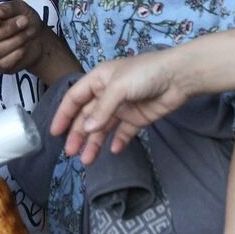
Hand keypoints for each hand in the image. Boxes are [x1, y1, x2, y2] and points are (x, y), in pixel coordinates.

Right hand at [0, 1, 77, 81]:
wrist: (39, 38)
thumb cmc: (26, 20)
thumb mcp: (20, 8)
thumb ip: (8, 8)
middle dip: (6, 30)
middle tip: (23, 22)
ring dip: (14, 41)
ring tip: (27, 34)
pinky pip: (2, 63)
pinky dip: (15, 55)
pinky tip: (23, 48)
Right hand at [49, 51, 191, 164]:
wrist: (179, 77)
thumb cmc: (145, 73)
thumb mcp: (119, 87)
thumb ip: (102, 109)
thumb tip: (86, 129)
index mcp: (99, 80)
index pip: (75, 98)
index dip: (63, 114)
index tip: (55, 132)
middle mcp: (107, 94)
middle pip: (87, 116)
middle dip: (78, 134)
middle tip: (71, 153)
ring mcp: (123, 107)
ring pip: (103, 128)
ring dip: (94, 143)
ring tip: (87, 160)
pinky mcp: (137, 118)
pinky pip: (123, 132)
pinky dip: (117, 141)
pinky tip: (113, 151)